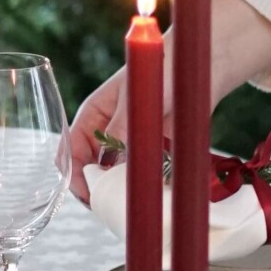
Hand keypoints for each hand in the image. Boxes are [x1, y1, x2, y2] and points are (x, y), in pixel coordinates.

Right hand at [64, 0, 270, 202]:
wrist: (200, 63)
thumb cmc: (164, 68)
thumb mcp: (137, 100)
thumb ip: (121, 132)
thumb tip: (108, 167)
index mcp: (93, 113)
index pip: (70, 150)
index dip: (74, 174)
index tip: (86, 193)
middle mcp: (107, 130)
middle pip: (88, 169)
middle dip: (94, 190)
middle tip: (107, 207)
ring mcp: (129, 141)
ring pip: (113, 176)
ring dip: (117, 192)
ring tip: (127, 206)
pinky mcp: (151, 149)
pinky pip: (140, 174)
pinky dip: (140, 187)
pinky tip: (148, 197)